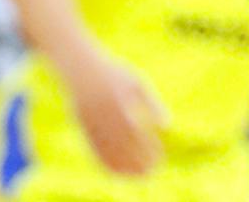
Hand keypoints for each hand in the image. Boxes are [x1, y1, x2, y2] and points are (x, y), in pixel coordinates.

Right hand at [66, 48, 165, 175]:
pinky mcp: (84, 132)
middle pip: (124, 148)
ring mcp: (93, 126)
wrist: (81, 71)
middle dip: (139, 162)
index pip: (139, 136)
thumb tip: (167, 125)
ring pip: (109, 154)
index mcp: (121, 105)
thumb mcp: (137, 83)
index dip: (149, 150)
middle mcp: (105, 118)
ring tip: (139, 177)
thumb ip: (152, 104)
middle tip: (153, 172)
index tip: (161, 158)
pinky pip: (96, 153)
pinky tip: (119, 173)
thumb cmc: (114, 75)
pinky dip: (107, 165)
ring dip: (125, 168)